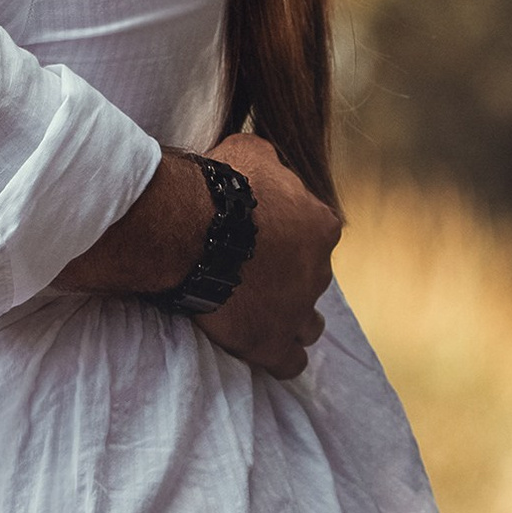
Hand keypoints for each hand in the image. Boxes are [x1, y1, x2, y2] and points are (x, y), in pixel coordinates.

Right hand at [191, 134, 337, 380]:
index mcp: (320, 225)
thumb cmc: (220, 185)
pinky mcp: (274, 344)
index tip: (259, 232)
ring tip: (257, 308)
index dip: (287, 232)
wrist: (191, 229)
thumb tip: (272, 166)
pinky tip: (261, 344)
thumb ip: (271, 163)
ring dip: (290, 316)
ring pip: (309, 324)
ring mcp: (299, 311)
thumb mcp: (250, 151)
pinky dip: (278, 354)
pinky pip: (290, 361)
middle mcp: (320, 270)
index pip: (314, 232)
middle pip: (310, 277)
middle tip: (249, 267)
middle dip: (288, 274)